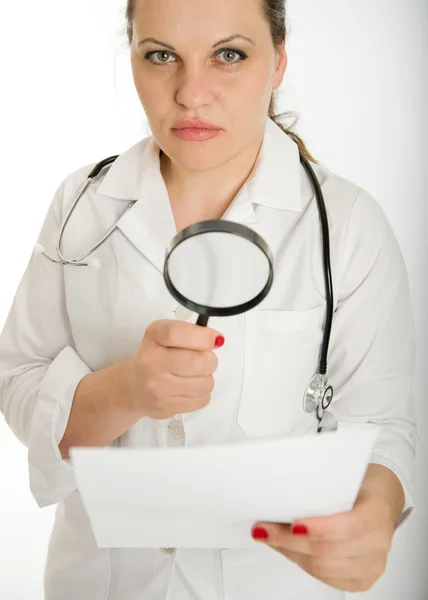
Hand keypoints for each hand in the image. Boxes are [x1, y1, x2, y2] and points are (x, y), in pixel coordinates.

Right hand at [128, 319, 223, 419]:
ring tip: (195, 375)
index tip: (216, 339)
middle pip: (197, 361)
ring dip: (207, 378)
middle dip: (210, 360)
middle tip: (206, 360)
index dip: (202, 336)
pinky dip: (202, 393)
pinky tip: (190, 388)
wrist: (132, 387)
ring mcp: (157, 387)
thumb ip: (188, 333)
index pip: (177, 333)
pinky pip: (202, 400)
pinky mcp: (165, 407)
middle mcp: (151, 362)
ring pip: (205, 383)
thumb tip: (217, 340)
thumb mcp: (163, 336)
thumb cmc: (154, 358)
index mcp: (153, 338)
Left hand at [251, 465, 403, 592]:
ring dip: (290, 553)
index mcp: (376, 513)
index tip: (291, 524)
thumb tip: (281, 495)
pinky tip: (288, 550)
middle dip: (288, 541)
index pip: (345, 527)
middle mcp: (377, 542)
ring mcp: (371, 564)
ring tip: (271, 538)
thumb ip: (321, 489)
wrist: (381, 499)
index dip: (316, 529)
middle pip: (326, 551)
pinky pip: (325, 578)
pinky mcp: (362, 579)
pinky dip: (302, 564)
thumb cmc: (360, 486)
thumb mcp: (344, 477)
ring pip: (321, 568)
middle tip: (264, 529)